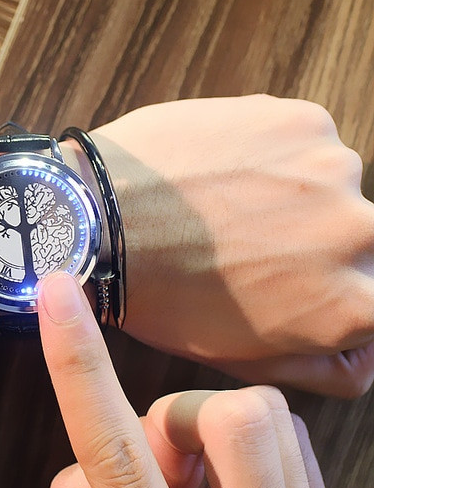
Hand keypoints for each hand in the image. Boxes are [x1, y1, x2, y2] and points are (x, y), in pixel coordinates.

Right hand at [38, 271, 342, 487]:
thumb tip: (89, 469)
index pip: (116, 458)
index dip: (78, 368)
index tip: (57, 293)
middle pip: (218, 420)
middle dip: (174, 422)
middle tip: (166, 480)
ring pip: (262, 413)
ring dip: (211, 432)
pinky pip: (289, 435)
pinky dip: (249, 446)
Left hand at [87, 94, 372, 396]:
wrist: (101, 217)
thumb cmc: (165, 298)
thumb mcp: (247, 359)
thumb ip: (327, 367)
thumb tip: (371, 351)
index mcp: (352, 305)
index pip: (385, 299)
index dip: (342, 289)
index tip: (303, 279)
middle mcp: (361, 234)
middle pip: (365, 239)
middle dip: (317, 243)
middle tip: (255, 241)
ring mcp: (334, 169)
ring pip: (333, 186)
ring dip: (297, 194)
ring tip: (230, 205)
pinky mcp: (303, 120)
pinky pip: (305, 142)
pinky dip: (275, 155)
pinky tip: (224, 171)